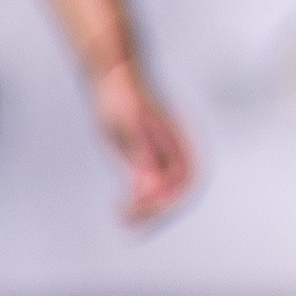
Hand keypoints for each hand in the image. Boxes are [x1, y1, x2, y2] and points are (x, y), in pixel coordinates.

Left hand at [89, 59, 195, 224]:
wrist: (113, 71)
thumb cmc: (119, 95)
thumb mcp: (125, 128)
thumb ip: (140, 159)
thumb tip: (147, 191)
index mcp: (180, 142)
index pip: (183, 184)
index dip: (162, 203)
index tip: (134, 212)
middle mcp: (180, 148)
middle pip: (178, 190)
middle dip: (155, 212)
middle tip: (127, 224)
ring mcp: (168, 150)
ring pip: (167, 188)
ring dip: (148, 207)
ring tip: (123, 216)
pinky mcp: (154, 151)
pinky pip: (155, 180)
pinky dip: (142, 195)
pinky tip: (124, 200)